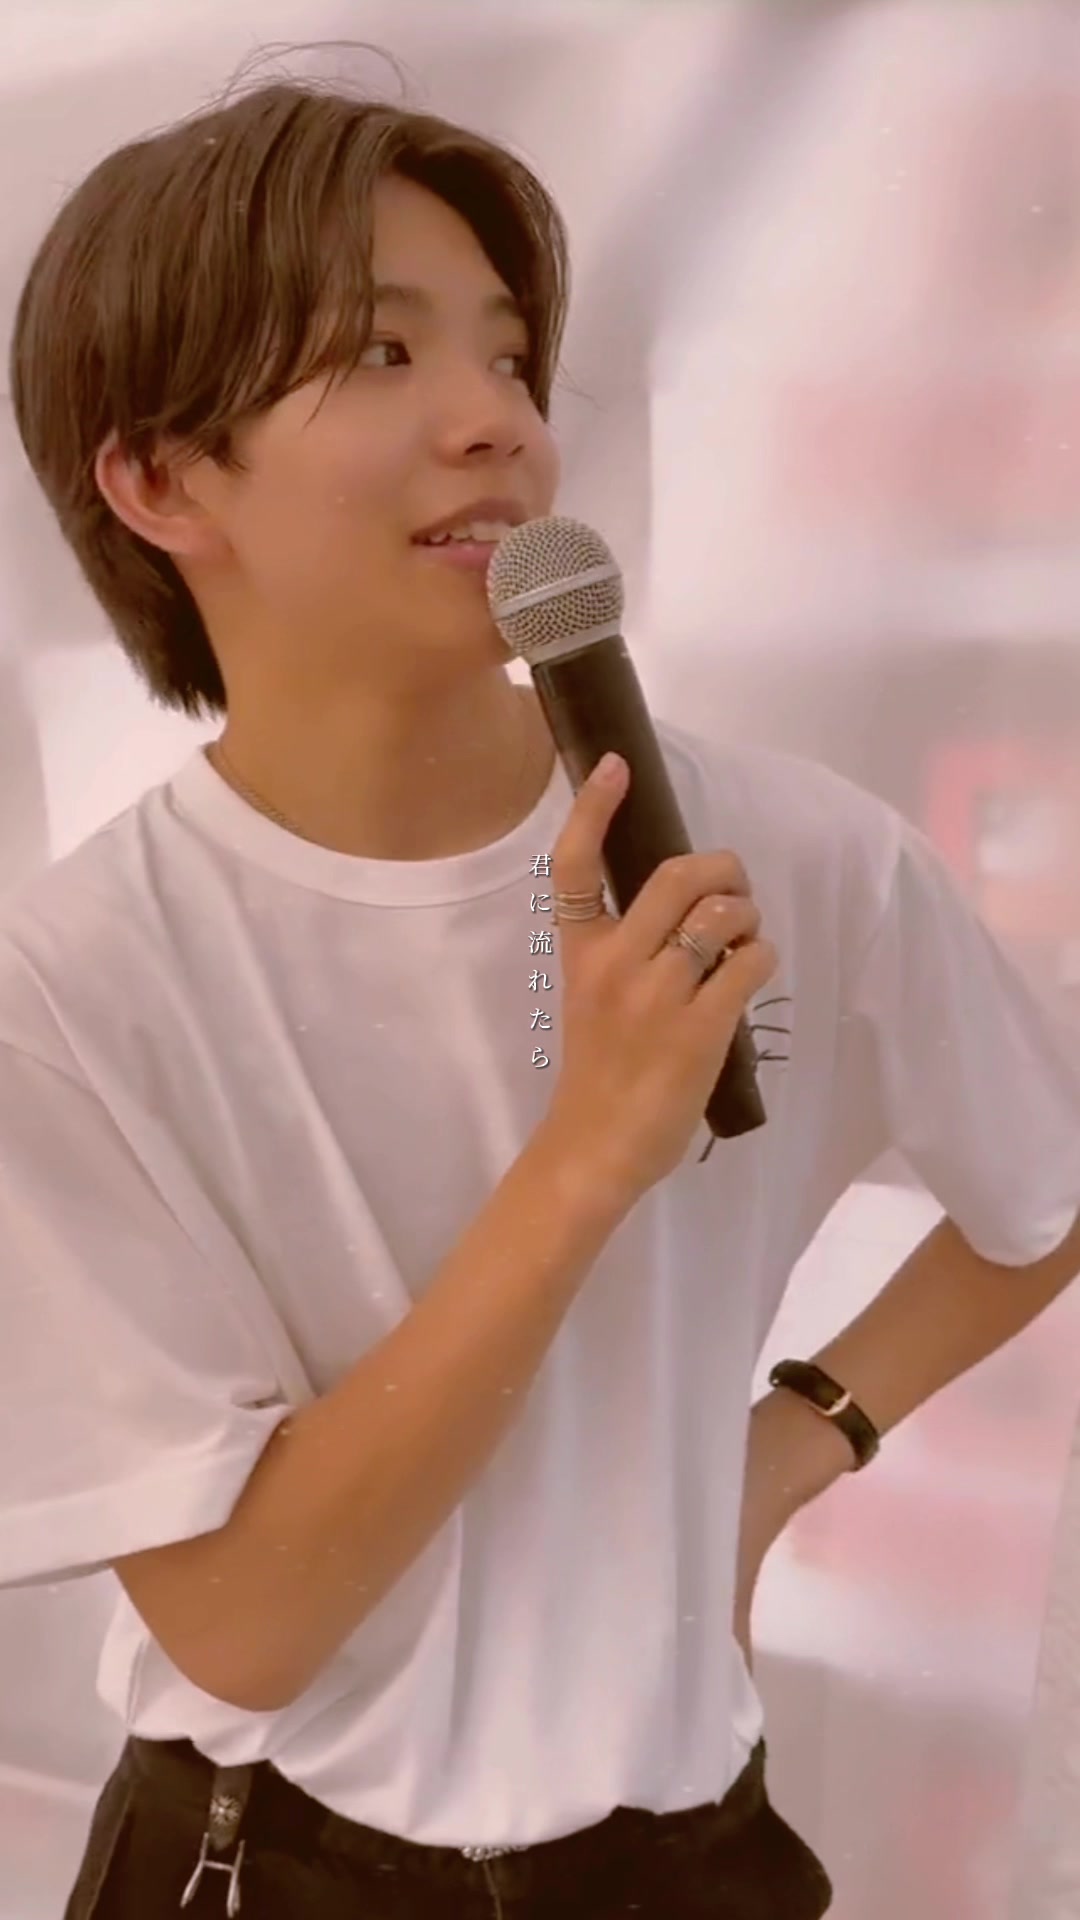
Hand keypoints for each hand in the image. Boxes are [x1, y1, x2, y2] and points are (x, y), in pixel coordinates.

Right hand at [544, 754, 776, 1205]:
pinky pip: (751, 960)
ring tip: (745, 943)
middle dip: (725, 870)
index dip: (594, 808)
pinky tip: (753, 973)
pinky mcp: (701, 1027)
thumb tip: (689, 910)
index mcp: (582, 953)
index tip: (615, 764)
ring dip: (749, 917)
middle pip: (679, 875)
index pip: (574, 866)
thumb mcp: (591, 999)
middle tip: (736, 891)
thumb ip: (625, 952)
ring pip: (723, 913)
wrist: (596, 1146)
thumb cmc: (599, 1073)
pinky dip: (763, 957)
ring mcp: (658, 995)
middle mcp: (616, 963)